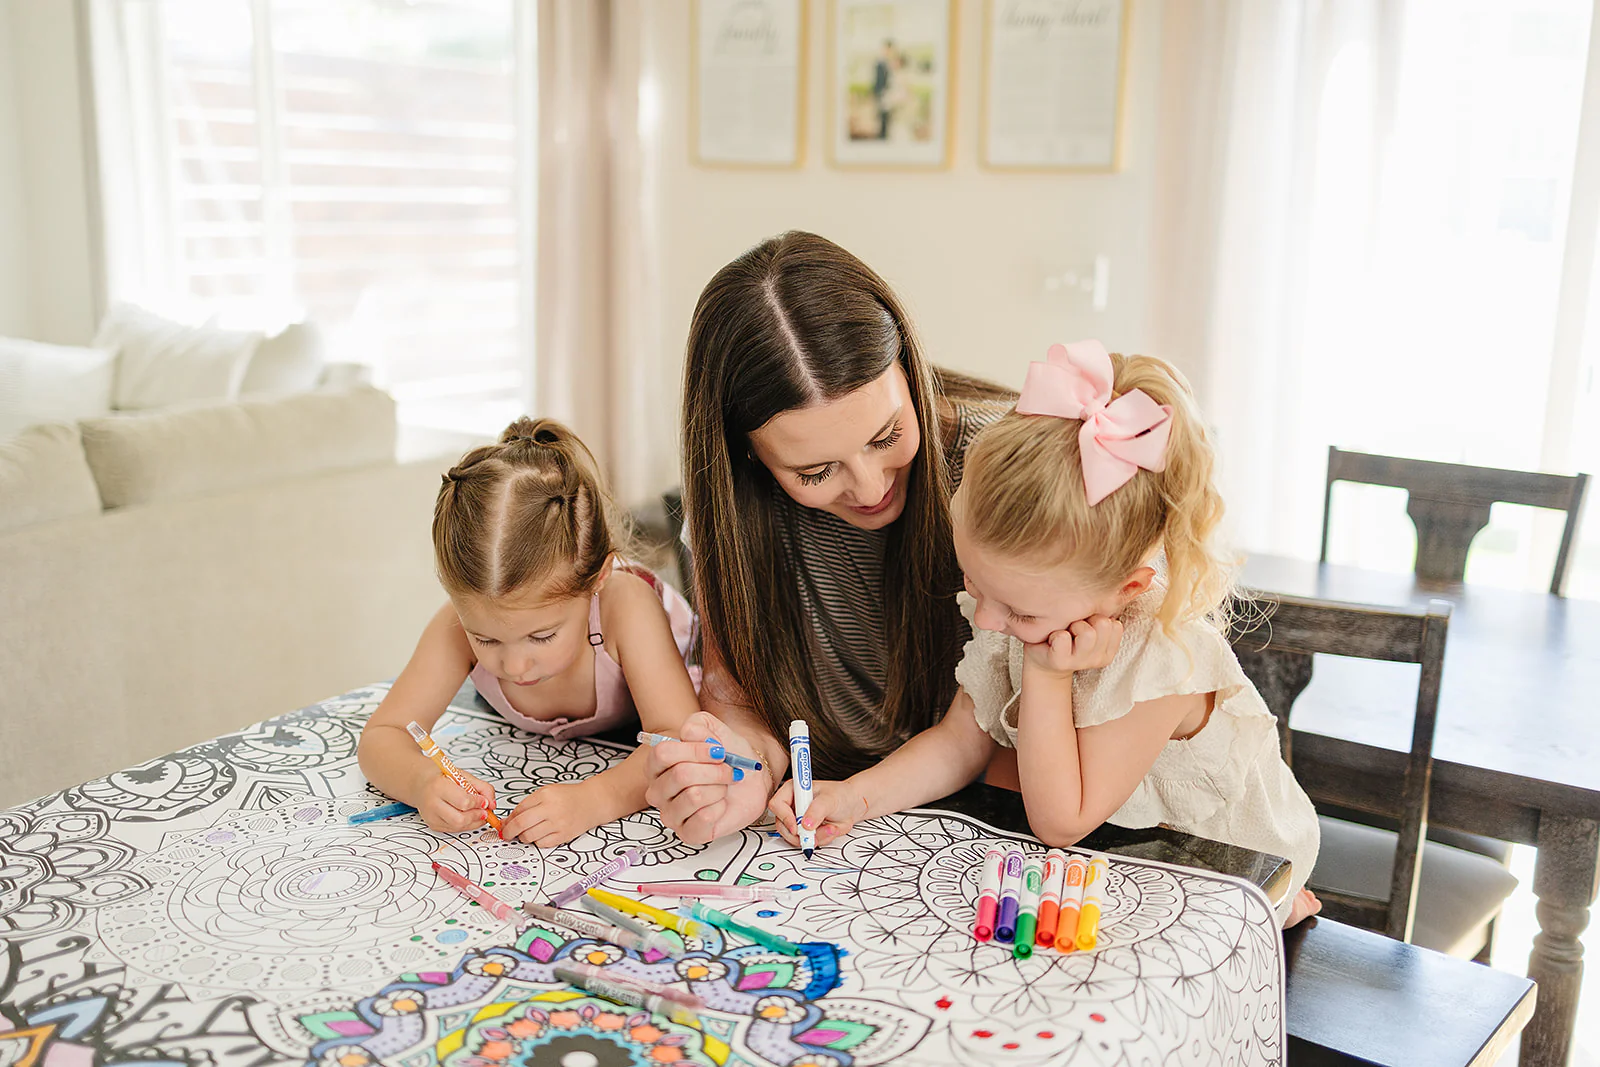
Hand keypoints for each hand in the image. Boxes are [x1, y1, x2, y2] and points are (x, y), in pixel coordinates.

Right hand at [417, 771, 495, 834]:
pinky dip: (465, 825)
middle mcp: (432, 803)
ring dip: (473, 822)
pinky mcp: (433, 825)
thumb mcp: (464, 776)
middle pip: (460, 819)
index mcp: (439, 786)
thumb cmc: (443, 778)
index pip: (463, 801)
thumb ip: (482, 787)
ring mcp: (431, 816)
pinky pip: (453, 830)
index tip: (485, 801)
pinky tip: (468, 816)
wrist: (422, 783)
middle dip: (477, 816)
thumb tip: (492, 804)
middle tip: (484, 811)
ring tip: (478, 813)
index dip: (478, 803)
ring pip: (457, 827)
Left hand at [502, 780, 609, 847]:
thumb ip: (528, 804)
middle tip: (506, 834)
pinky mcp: (563, 835)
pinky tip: (541, 834)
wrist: (593, 802)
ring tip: (528, 831)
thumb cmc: (570, 797)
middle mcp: (551, 809)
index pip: (518, 809)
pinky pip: (541, 844)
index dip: (508, 819)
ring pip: (529, 836)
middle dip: (509, 831)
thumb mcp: (548, 792)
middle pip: (521, 824)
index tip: (504, 824)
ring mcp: (558, 823)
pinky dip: (537, 841)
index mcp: (545, 795)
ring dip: (524, 836)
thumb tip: (508, 820)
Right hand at [643, 711, 771, 843]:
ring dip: (718, 788)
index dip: (695, 750)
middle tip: (727, 770)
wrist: (752, 780)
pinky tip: (721, 805)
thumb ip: (699, 725)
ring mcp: (671, 814)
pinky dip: (720, 807)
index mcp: (657, 765)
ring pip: (694, 795)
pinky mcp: (687, 833)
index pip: (663, 754)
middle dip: (713, 770)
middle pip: (680, 775)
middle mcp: (658, 790)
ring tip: (723, 787)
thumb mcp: (716, 731)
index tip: (718, 750)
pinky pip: (704, 817)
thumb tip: (687, 734)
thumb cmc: (728, 757)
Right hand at [768, 778, 866, 849]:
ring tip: (830, 827)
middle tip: (815, 834)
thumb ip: (816, 811)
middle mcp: (793, 806)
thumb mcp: (829, 800)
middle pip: (782, 825)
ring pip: (795, 837)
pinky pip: (807, 842)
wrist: (852, 805)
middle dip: (801, 833)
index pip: (777, 804)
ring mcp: (798, 820)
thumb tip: (805, 824)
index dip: (785, 817)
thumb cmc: (841, 795)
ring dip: (815, 837)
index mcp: (793, 791)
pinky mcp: (806, 831)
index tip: (796, 827)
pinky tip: (830, 829)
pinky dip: (821, 839)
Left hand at [1024, 615, 1123, 677]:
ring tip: (1064, 631)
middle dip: (1087, 618)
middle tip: (1073, 626)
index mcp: (1108, 651)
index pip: (1116, 625)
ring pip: (1088, 633)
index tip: (1087, 623)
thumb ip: (1105, 610)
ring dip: (1073, 625)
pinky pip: (1063, 638)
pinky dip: (1056, 633)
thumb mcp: (1091, 621)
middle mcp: (1097, 659)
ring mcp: (1079, 662)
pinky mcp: (1059, 661)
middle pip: (1104, 624)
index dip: (1099, 617)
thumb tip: (1123, 588)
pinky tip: (1052, 638)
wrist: (1042, 658)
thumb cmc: (1067, 633)